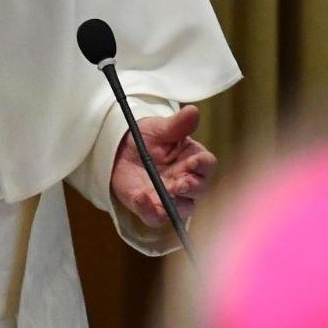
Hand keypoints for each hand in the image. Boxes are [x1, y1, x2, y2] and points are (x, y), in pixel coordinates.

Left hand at [110, 105, 218, 227]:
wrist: (120, 150)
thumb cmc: (147, 138)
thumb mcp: (160, 128)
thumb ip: (177, 124)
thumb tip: (193, 111)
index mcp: (193, 159)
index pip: (207, 165)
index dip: (203, 164)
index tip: (193, 161)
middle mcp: (186, 181)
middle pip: (200, 190)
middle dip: (193, 187)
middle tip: (181, 183)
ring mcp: (170, 197)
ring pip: (183, 209)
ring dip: (178, 204)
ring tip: (168, 192)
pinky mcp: (151, 208)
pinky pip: (156, 217)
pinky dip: (149, 210)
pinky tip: (141, 197)